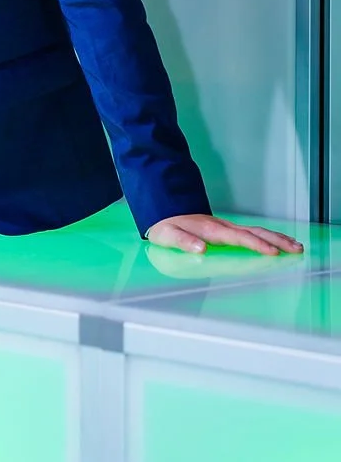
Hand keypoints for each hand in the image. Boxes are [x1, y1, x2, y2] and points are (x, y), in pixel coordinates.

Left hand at [146, 213, 303, 256]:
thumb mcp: (168, 235)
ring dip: (277, 237)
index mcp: (212, 230)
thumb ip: (183, 242)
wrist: (164, 208)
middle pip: (255, 232)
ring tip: (296, 245)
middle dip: (277, 240)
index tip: (273, 252)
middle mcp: (223, 226)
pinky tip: (277, 241)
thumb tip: (201, 249)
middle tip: (296, 248)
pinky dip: (267, 236)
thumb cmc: (166, 225)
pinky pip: (251, 232)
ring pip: (256, 230)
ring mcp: (226, 226)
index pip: (239, 237)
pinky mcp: (226, 228)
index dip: (256, 244)